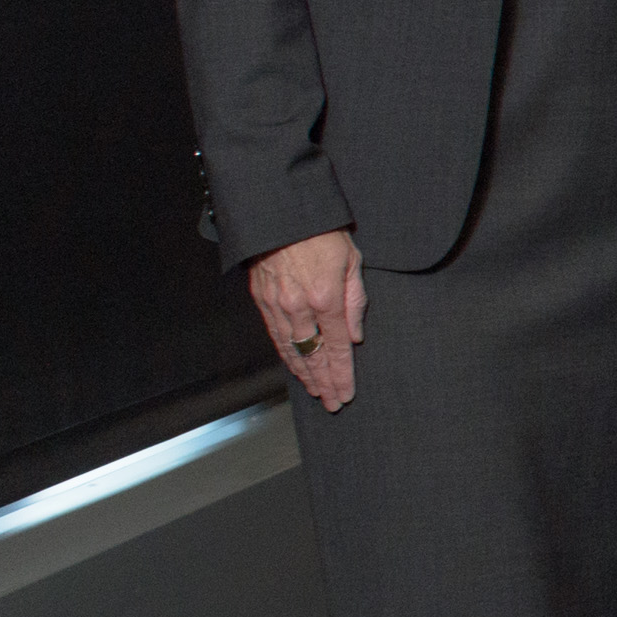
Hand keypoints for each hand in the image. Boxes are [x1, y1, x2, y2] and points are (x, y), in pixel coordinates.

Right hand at [247, 228, 363, 411]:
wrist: (280, 212)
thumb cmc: (321, 231)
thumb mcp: (351, 260)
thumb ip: (355, 300)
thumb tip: (354, 336)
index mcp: (325, 298)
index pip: (337, 347)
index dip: (342, 374)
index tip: (346, 394)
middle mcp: (298, 307)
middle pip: (313, 356)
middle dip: (324, 382)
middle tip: (333, 403)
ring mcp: (277, 305)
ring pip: (291, 350)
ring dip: (304, 374)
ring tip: (316, 391)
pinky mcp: (261, 299)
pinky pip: (275, 336)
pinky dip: (286, 356)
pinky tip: (294, 368)